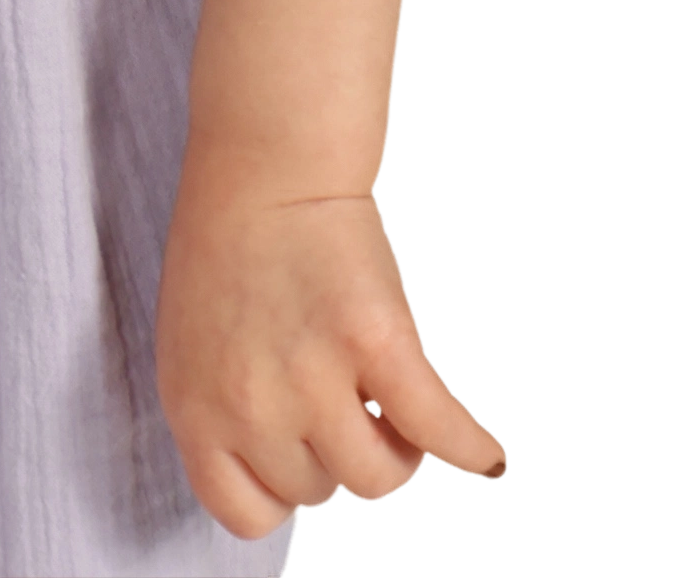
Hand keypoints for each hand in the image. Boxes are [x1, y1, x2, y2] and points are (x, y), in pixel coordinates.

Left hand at [155, 170, 506, 538]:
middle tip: (342, 394)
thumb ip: (222, 411)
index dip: (280, 486)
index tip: (298, 456)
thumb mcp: (193, 343)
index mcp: (195, 409)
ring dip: (393, 447)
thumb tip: (273, 477)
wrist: (266, 164)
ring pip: (377, 474)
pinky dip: (467, 448)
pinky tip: (483, 453)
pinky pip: (434, 429)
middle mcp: (250, 406)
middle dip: (334, 448)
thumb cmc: (228, 244)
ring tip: (392, 405)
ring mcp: (313, 378)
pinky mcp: (374, 343)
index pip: (244, 512)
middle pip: (318, 490)